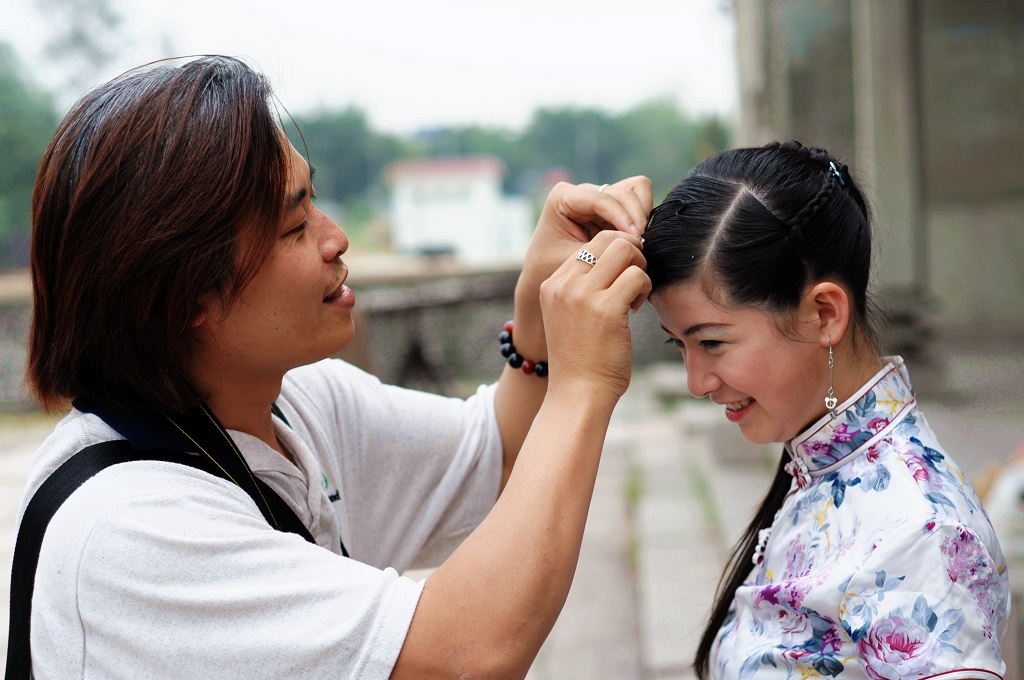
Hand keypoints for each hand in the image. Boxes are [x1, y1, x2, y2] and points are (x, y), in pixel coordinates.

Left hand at [522, 177, 652, 291]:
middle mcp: (583, 192)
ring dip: (641, 217)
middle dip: (635, 217)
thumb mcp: (575, 260)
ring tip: (639, 243)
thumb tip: (636, 242)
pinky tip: (636, 242)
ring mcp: (599, 197)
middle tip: (641, 244)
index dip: (622, 216)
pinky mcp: (612, 208)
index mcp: (563, 197)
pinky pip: (638, 204)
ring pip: (636, 192)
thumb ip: (602, 249)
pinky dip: (641, 221)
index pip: (601, 198)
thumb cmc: (552, 267)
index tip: (636, 237)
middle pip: (624, 191)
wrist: (544, 273)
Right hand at [539, 230, 650, 402]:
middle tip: (635, 280)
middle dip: (631, 253)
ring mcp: (582, 295)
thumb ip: (583, 287)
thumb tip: (620, 256)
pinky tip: (636, 310)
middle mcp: (563, 284)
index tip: (622, 277)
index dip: (616, 254)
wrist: (577, 395)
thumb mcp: (570, 316)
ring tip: (635, 296)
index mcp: (552, 284)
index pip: (590, 243)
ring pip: (625, 250)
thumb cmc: (581, 360)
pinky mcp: (605, 309)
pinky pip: (638, 276)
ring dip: (640, 269)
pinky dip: (645, 288)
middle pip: (608, 239)